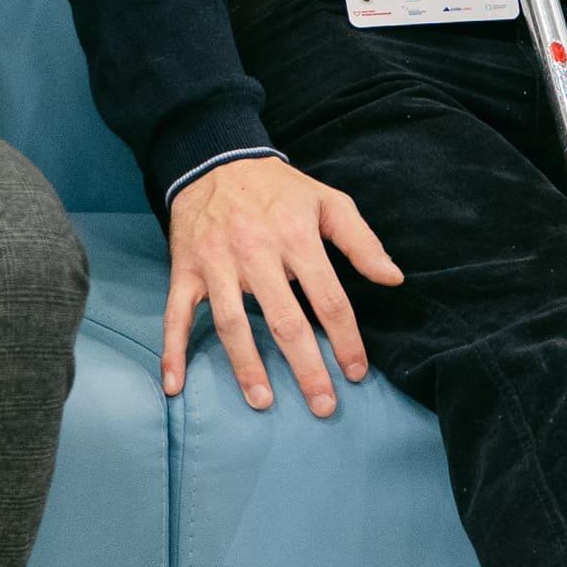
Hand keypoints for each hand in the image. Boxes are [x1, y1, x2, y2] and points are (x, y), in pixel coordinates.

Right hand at [162, 154, 403, 415]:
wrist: (215, 159)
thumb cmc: (279, 189)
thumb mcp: (328, 202)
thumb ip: (362, 242)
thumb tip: (394, 279)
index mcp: (295, 236)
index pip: (328, 298)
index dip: (345, 339)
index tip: (357, 372)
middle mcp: (255, 252)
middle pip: (283, 320)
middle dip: (306, 367)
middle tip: (323, 406)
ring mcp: (216, 263)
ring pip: (231, 324)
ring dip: (246, 366)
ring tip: (264, 402)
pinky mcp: (185, 270)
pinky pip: (175, 315)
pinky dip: (172, 351)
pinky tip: (174, 386)